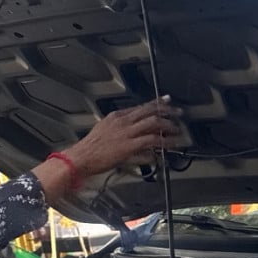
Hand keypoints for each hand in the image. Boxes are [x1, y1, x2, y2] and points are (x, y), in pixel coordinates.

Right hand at [67, 97, 182, 174]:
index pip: (140, 106)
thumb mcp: (104, 133)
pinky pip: (152, 140)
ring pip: (154, 123)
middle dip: (166, 110)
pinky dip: (164, 142)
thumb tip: (133, 137)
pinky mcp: (130, 145)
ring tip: (177, 130)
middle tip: (178, 113)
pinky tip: (171, 144)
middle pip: (149, 110)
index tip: (165, 100)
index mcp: (116, 117)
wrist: (80, 158)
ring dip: (168, 126)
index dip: (155, 102)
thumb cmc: (90, 150)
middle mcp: (123, 121)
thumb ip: (120, 132)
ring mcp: (127, 132)